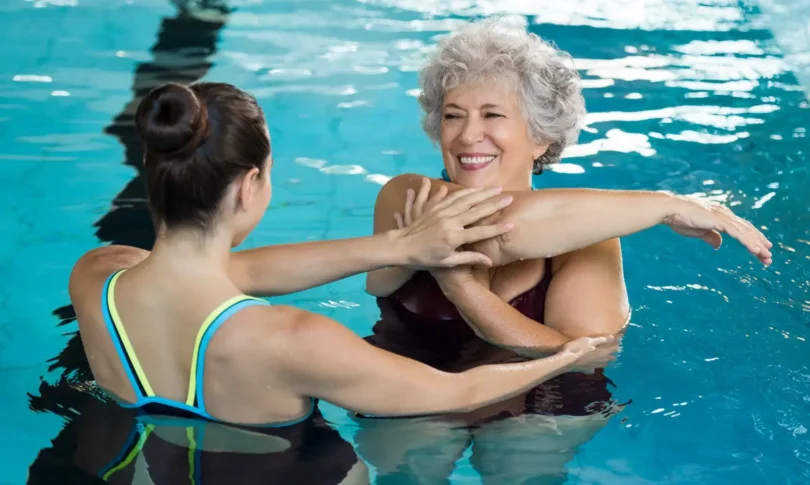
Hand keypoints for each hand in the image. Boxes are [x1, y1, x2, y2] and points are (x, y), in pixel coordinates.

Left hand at [390, 177, 513, 268]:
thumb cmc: (424, 258)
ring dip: (482, 193)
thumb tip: (490, 260)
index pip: (480, 232)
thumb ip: (469, 258)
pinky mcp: (434, 207)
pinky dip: (464, 191)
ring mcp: (441, 212)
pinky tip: (474, 188)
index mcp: (453, 238)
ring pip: (465, 199)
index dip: (497, 228)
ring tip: (495, 188)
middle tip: (509, 196)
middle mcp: (449, 222)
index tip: (512, 223)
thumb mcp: (447, 262)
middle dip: (494, 203)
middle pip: (476, 210)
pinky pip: (451, 196)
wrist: (400, 246)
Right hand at [560, 336, 617, 372]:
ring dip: (608, 361)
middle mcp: (599, 360)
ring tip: (612, 361)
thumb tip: (611, 337)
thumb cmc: (577, 348)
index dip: (616, 344)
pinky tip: (593, 370)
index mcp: (600, 352)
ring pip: (603, 364)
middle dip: (614, 353)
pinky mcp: (585, 369)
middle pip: (609, 357)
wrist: (566, 361)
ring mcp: (592, 366)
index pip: (611, 348)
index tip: (621, 341)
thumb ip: (600, 339)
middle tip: (619, 351)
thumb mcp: (589, 341)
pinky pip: (593, 369)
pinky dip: (596, 368)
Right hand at [662, 195, 772, 265]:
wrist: (670, 209)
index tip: (760, 250)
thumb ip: (710, 237)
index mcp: (720, 216)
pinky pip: (738, 233)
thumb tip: (719, 245)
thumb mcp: (698, 231)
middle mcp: (725, 214)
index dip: (751, 239)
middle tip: (768, 257)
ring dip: (757, 245)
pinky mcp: (720, 220)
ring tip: (767, 256)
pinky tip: (756, 250)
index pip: (740, 228)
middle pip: (747, 230)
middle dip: (759, 243)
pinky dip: (748, 242)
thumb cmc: (680, 219)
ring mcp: (723, 216)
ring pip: (746, 232)